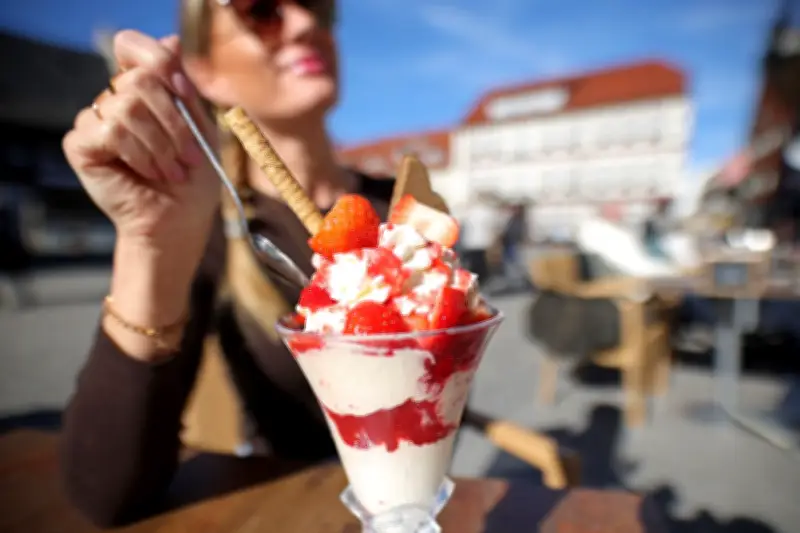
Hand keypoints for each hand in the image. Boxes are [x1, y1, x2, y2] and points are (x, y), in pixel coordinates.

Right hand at [63, 30, 219, 259]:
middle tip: (188, 155)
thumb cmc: (193, 179)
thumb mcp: (200, 127)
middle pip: (139, 78)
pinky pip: (110, 129)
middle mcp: (114, 99)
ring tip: (172, 171)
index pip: (133, 46)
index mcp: (142, 89)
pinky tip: (149, 172)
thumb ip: (184, 87)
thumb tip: (170, 42)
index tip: (184, 93)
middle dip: (174, 120)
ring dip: (160, 143)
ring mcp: (94, 120)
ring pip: (127, 105)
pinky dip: (139, 152)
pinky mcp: (80, 145)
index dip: (157, 61)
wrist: (178, 222)